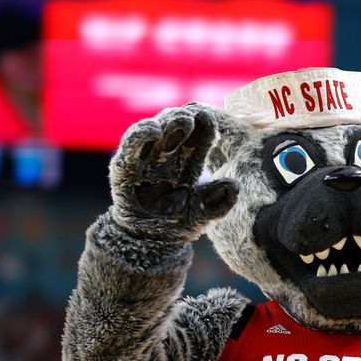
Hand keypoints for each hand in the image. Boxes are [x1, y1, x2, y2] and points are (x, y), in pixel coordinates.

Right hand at [108, 103, 237, 242]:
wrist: (147, 243)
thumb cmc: (176, 225)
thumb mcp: (200, 215)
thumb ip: (218, 203)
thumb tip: (235, 186)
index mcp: (188, 160)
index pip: (199, 136)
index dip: (205, 126)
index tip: (213, 121)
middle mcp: (167, 155)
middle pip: (177, 127)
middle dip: (187, 119)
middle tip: (196, 117)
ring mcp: (145, 159)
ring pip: (156, 130)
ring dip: (168, 122)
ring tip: (181, 120)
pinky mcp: (125, 167)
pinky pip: (131, 146)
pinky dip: (140, 135)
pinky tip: (154, 130)